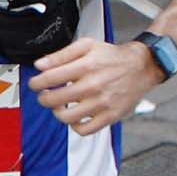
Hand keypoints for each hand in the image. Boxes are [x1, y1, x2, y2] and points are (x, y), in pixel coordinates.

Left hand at [33, 39, 164, 137]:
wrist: (141, 67)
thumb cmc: (112, 56)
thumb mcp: (87, 46)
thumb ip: (61, 55)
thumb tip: (40, 65)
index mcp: (86, 66)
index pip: (50, 78)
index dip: (36, 83)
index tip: (35, 84)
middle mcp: (93, 86)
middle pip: (55, 99)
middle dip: (43, 98)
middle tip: (44, 95)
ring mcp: (102, 103)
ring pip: (67, 117)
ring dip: (56, 112)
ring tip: (58, 105)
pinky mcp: (110, 116)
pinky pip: (85, 130)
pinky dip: (74, 126)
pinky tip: (74, 116)